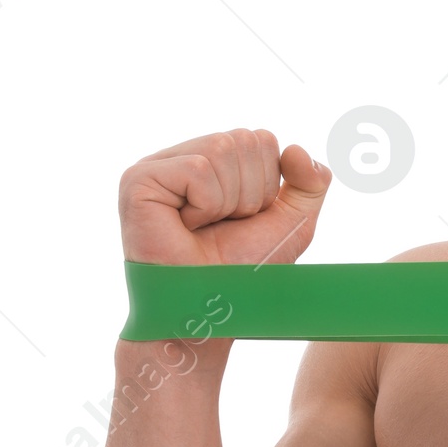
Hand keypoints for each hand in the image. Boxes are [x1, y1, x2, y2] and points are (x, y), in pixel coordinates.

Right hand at [119, 128, 330, 265]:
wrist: (210, 306)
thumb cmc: (243, 270)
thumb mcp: (292, 224)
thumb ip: (309, 185)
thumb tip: (296, 149)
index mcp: (215, 161)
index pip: (261, 139)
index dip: (266, 185)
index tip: (242, 219)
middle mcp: (184, 157)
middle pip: (244, 140)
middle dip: (248, 193)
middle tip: (222, 225)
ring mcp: (157, 166)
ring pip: (221, 150)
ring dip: (227, 201)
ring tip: (203, 227)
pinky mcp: (138, 180)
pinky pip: (198, 169)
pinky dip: (205, 205)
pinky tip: (185, 227)